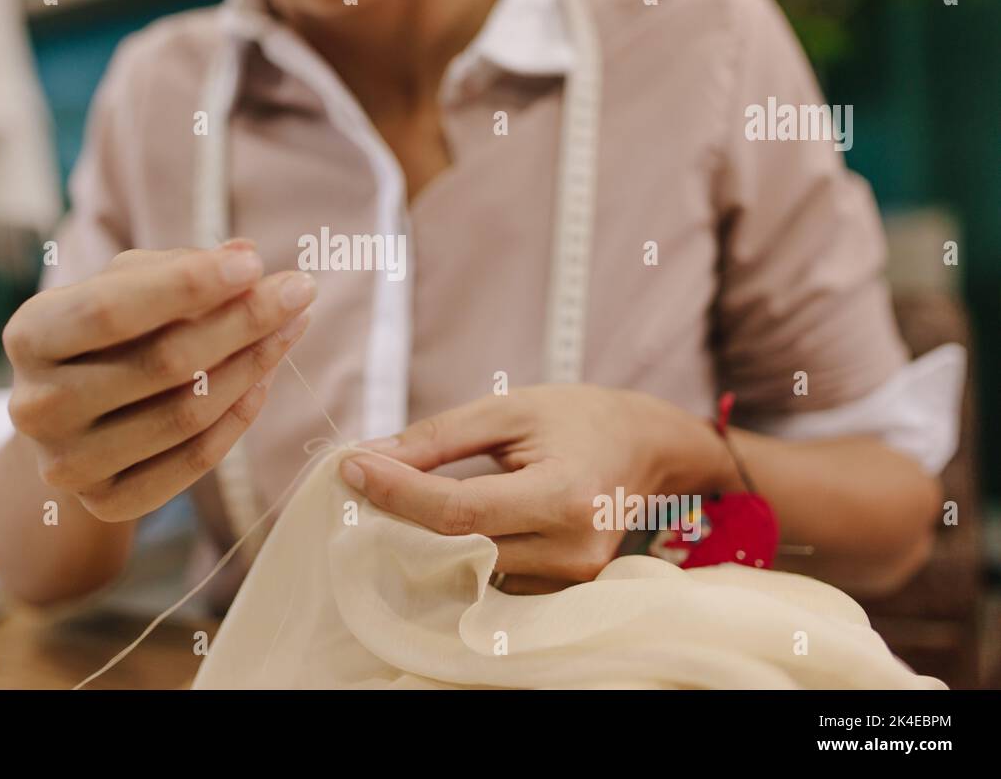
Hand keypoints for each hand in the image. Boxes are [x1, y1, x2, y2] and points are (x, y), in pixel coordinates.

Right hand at [2, 241, 315, 522]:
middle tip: (300, 291)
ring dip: (254, 365)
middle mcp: (38, 405)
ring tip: (292, 327)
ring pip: (186, 413)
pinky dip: (239, 417)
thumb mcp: (123, 288)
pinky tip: (265, 379)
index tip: (254, 264)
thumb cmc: (105, 335)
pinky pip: (194, 460)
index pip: (112, 310)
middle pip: (163, 363)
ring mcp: (69, 463)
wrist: (70, 423)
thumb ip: (177, 267)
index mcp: (29, 335)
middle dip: (243, 321)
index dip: (187, 285)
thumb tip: (244, 255)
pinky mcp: (107, 503)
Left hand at [340, 385, 716, 592]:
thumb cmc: (578, 418)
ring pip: (470, 568)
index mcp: (564, 495)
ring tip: (399, 497)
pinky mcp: (564, 592)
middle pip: (459, 546)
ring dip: (425, 536)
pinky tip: (441, 523)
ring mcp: (571, 579)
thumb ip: (439, 436)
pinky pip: (492, 579)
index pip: (460, 511)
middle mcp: (571, 548)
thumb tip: (371, 457)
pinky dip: (459, 552)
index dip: (398, 492)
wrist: (647, 448)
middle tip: (362, 478)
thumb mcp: (510, 408)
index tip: (353, 466)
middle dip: (400, 514)